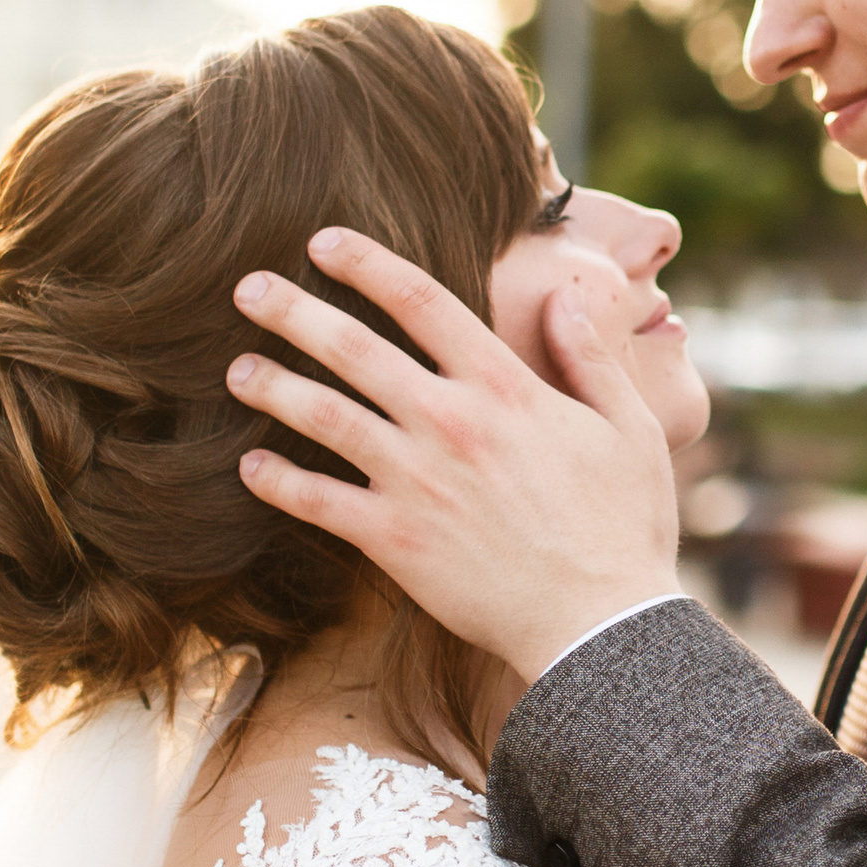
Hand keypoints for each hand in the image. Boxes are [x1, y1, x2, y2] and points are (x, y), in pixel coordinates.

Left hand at [227, 230, 683, 673]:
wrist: (599, 624)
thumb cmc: (622, 528)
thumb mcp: (629, 428)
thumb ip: (589, 357)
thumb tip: (560, 296)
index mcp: (504, 387)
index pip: (422, 300)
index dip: (366, 263)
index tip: (323, 242)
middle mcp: (449, 422)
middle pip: (353, 347)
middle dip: (293, 311)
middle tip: (247, 288)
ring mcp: (416, 480)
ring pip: (324, 416)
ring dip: (273, 387)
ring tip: (236, 370)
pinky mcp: (395, 540)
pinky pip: (319, 501)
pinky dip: (278, 482)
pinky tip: (250, 465)